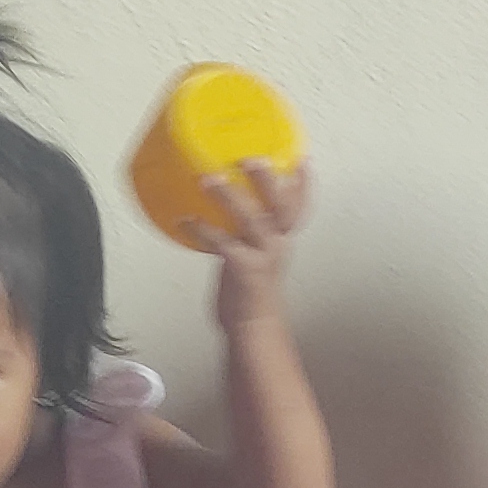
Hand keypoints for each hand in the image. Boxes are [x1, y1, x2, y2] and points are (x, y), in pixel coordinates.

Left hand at [189, 159, 314, 320]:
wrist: (253, 329)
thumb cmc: (249, 293)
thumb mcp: (255, 254)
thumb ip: (245, 231)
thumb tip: (222, 207)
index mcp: (280, 239)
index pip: (297, 208)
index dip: (302, 184)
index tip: (300, 159)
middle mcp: (276, 245)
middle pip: (280, 207)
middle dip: (267, 181)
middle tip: (252, 158)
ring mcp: (262, 257)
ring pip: (252, 220)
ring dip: (230, 198)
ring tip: (210, 179)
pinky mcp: (244, 270)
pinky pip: (223, 244)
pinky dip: (203, 230)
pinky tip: (186, 219)